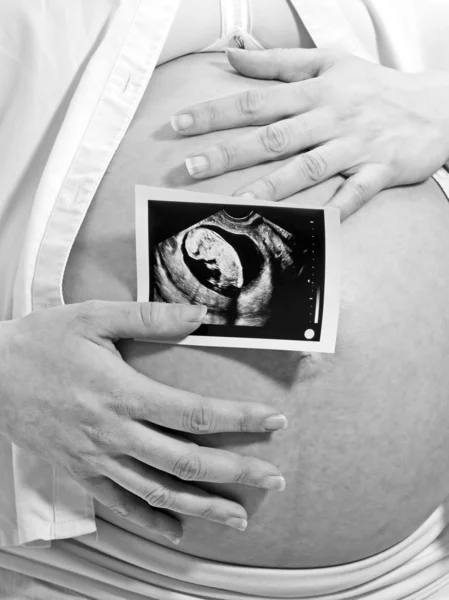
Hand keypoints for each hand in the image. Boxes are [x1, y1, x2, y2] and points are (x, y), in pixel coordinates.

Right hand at [0, 301, 287, 543]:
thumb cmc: (43, 341)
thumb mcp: (94, 317)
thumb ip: (150, 316)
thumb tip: (199, 314)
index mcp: (122, 392)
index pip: (195, 412)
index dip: (240, 418)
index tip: (273, 421)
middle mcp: (113, 432)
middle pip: (186, 460)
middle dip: (236, 471)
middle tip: (272, 478)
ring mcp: (95, 458)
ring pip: (158, 491)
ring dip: (202, 506)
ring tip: (237, 517)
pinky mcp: (79, 472)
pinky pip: (119, 505)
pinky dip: (150, 520)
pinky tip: (176, 529)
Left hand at [171, 48, 448, 219]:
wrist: (436, 106)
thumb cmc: (375, 86)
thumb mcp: (329, 62)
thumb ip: (279, 62)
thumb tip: (233, 56)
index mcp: (315, 92)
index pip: (255, 101)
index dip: (215, 112)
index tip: (179, 124)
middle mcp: (330, 119)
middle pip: (272, 136)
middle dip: (229, 152)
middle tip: (190, 167)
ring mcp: (354, 147)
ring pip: (307, 168)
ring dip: (271, 186)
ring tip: (236, 202)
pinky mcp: (379, 172)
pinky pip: (355, 196)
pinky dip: (336, 211)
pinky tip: (313, 227)